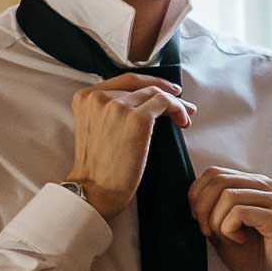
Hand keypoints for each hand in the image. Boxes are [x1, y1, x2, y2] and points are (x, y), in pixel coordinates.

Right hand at [63, 73, 196, 218]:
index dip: (149, 82)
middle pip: (141, 85)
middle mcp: (99, 97)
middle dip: (165, 91)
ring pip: (155, 93)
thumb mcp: (95, 126)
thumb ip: (108, 109)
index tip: (165, 89)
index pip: (124, 81)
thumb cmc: (98, 166)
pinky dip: (178, 109)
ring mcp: (117, 106)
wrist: (95, 190)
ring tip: (185, 117)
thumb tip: (144, 101)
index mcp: (86, 97)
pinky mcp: (136, 119)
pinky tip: (183, 122)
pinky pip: (165, 103)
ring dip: (175, 103)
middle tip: (182, 102)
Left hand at [187, 166, 271, 270]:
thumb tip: (192, 197)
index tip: (199, 221)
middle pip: (220, 180)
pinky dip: (229, 229)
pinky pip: (239, 212)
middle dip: (202, 208)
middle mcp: (271, 186)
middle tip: (207, 231)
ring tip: (228, 238)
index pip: (216, 173)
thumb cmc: (258, 258)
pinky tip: (240, 240)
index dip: (197, 195)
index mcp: (259, 185)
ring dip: (217, 221)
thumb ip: (212, 212)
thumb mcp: (226, 231)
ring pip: (228, 195)